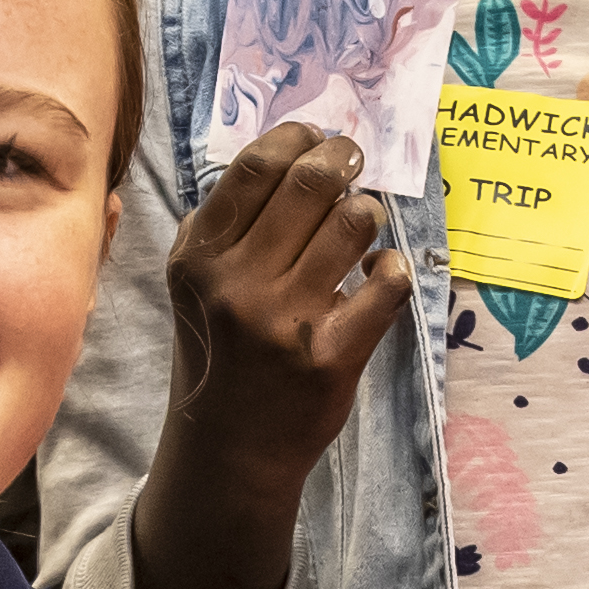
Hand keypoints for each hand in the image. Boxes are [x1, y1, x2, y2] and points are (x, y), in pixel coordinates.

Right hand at [169, 123, 404, 465]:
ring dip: (367, 212)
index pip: (255, 170)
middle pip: (308, 185)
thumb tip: (274, 160)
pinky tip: (381, 272)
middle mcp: (239, 284)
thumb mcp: (195, 288)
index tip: (316, 138)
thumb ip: (218, 228)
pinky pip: (387, 286)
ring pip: (351, 225)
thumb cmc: (217, 355)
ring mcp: (288, 321)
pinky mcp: (333, 356)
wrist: (229, 450)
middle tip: (353, 159)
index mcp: (200, 259)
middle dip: (341, 159)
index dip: (296, 138)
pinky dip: (393, 267)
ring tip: (363, 222)